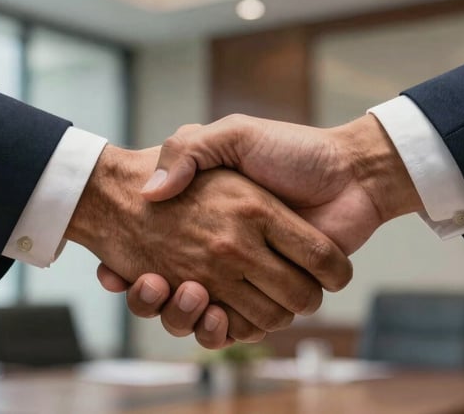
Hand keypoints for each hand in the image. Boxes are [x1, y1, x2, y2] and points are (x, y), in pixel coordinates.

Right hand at [99, 114, 420, 343]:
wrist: (350, 172)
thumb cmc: (292, 150)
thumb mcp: (234, 133)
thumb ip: (190, 149)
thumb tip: (150, 191)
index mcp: (211, 219)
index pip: (153, 250)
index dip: (129, 270)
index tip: (113, 271)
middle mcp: (225, 252)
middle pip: (172, 293)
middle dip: (152, 299)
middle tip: (149, 283)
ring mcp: (249, 276)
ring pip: (201, 315)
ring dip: (184, 317)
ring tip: (186, 294)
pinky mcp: (276, 295)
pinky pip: (241, 326)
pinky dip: (224, 330)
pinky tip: (212, 312)